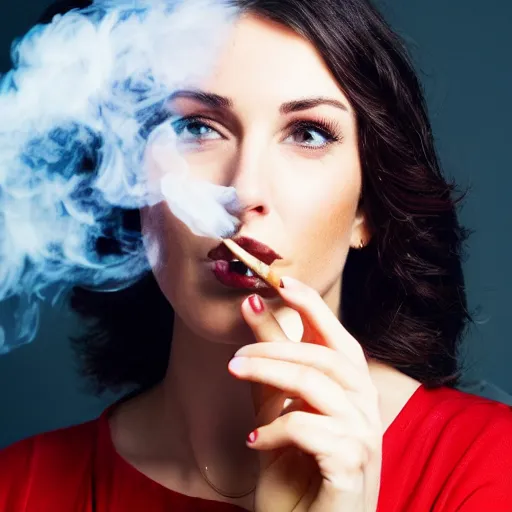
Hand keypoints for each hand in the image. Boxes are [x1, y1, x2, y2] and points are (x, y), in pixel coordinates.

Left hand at [229, 276, 382, 511]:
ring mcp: (363, 436)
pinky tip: (252, 440)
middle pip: (327, 355)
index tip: (280, 280)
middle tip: (235, 354)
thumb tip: (253, 305)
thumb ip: (270, 359)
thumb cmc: (294, 469)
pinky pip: (309, 428)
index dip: (312, 304)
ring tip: (234, 373)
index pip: (337, 335)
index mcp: (351, 390)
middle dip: (276, 345)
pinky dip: (274, 429)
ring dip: (270, 373)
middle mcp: (365, 407)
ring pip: (316, 383)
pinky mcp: (353, 464)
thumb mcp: (274, 407)